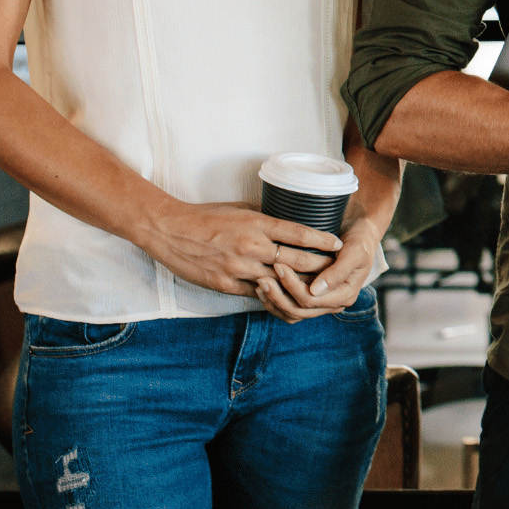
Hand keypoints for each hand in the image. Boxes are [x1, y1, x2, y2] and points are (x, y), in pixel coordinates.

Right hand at [140, 201, 336, 298]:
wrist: (169, 231)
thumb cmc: (206, 216)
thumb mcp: (240, 210)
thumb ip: (265, 218)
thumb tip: (290, 222)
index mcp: (256, 224)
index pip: (298, 232)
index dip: (322, 239)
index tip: (339, 243)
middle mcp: (251, 246)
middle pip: (296, 261)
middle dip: (321, 267)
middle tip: (339, 269)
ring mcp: (238, 268)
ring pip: (279, 282)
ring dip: (301, 286)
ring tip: (320, 288)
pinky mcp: (226, 285)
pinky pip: (258, 295)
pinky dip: (275, 296)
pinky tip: (290, 298)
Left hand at [259, 216, 387, 321]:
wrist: (359, 233)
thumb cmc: (359, 240)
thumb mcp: (354, 252)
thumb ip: (337, 272)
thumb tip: (316, 290)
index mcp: (345, 295)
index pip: (312, 300)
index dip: (292, 286)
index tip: (278, 265)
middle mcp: (333, 303)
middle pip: (299, 310)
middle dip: (278, 295)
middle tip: (262, 277)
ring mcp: (322, 303)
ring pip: (292, 313)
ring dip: (274, 301)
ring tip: (259, 283)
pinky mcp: (311, 298)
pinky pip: (289, 308)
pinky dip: (274, 301)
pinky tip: (262, 289)